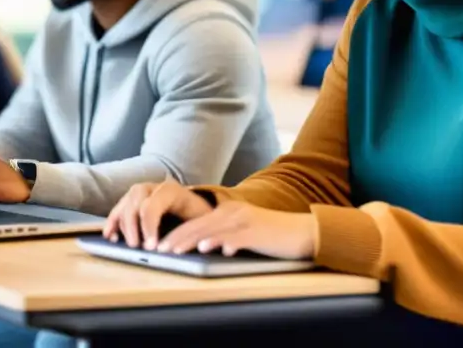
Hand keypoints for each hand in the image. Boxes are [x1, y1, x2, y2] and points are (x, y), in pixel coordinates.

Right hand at [103, 180, 212, 249]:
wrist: (196, 205)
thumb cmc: (198, 215)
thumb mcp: (202, 221)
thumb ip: (192, 231)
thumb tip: (178, 247)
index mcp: (171, 190)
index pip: (152, 205)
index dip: (149, 226)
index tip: (151, 247)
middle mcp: (153, 187)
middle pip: (135, 203)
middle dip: (133, 227)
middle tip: (137, 248)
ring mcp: (141, 192)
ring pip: (124, 204)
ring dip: (122, 226)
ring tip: (129, 246)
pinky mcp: (132, 200)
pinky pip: (118, 209)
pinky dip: (113, 223)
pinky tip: (111, 237)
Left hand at [158, 201, 315, 260]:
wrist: (302, 231)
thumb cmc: (272, 235)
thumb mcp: (244, 232)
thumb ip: (225, 236)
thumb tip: (204, 246)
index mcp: (229, 211)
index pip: (196, 222)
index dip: (177, 233)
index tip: (161, 245)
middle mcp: (234, 212)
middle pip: (199, 225)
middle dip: (177, 238)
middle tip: (160, 251)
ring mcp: (245, 221)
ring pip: (212, 230)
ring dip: (192, 240)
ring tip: (176, 251)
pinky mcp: (257, 232)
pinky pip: (235, 237)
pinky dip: (221, 242)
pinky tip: (210, 248)